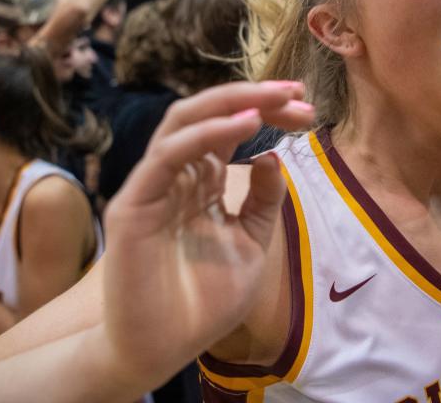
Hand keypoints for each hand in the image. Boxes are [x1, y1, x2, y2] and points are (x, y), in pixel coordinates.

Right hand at [102, 81, 313, 384]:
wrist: (166, 349)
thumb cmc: (205, 301)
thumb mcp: (251, 242)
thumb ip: (262, 200)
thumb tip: (272, 156)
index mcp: (200, 182)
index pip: (231, 129)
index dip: (267, 111)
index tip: (306, 106)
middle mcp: (175, 175)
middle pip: (208, 115)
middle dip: (253, 97)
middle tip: (297, 92)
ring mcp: (152, 185)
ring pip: (183, 122)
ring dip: (231, 103)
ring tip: (275, 99)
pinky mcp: (133, 204)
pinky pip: (168, 155)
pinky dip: (206, 134)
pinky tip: (245, 125)